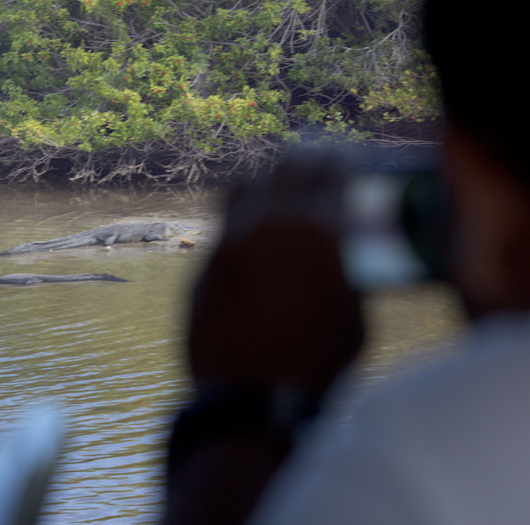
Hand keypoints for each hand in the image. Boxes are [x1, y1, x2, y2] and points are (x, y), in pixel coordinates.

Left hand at [188, 148, 363, 396]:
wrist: (250, 399)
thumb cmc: (316, 364)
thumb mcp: (356, 317)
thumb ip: (351, 273)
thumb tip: (347, 253)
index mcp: (319, 231)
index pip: (331, 173)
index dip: (340, 163)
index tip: (342, 162)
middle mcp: (271, 224)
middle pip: (288, 168)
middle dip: (306, 164)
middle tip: (313, 168)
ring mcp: (231, 240)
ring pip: (247, 185)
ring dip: (267, 182)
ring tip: (278, 193)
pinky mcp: (205, 261)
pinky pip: (224, 221)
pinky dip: (242, 217)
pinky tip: (252, 231)